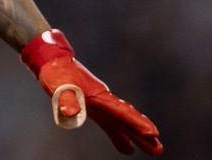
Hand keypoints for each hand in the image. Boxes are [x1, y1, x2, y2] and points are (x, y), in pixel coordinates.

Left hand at [22, 29, 162, 155]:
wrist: (52, 62)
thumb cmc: (56, 72)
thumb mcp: (59, 86)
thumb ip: (67, 99)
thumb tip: (71, 113)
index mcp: (99, 95)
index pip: (121, 111)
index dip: (136, 122)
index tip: (153, 133)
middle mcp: (104, 100)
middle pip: (127, 119)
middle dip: (143, 133)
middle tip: (159, 149)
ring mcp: (100, 104)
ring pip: (122, 123)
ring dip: (136, 136)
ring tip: (154, 150)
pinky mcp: (94, 108)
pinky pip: (110, 124)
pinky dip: (119, 136)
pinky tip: (127, 149)